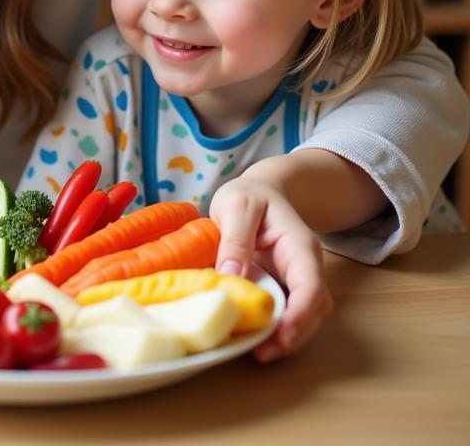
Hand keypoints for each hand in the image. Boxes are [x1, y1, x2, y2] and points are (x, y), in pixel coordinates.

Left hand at [208, 178, 332, 361]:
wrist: (260, 191)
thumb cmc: (250, 195)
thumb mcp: (237, 205)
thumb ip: (235, 238)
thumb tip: (231, 275)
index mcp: (299, 245)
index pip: (310, 284)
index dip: (300, 314)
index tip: (282, 335)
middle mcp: (305, 267)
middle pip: (313, 309)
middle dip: (294, 335)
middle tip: (263, 353)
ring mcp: (296, 280)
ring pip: (303, 316)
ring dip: (285, 337)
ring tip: (257, 352)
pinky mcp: (283, 288)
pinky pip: (285, 313)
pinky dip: (273, 328)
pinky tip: (251, 336)